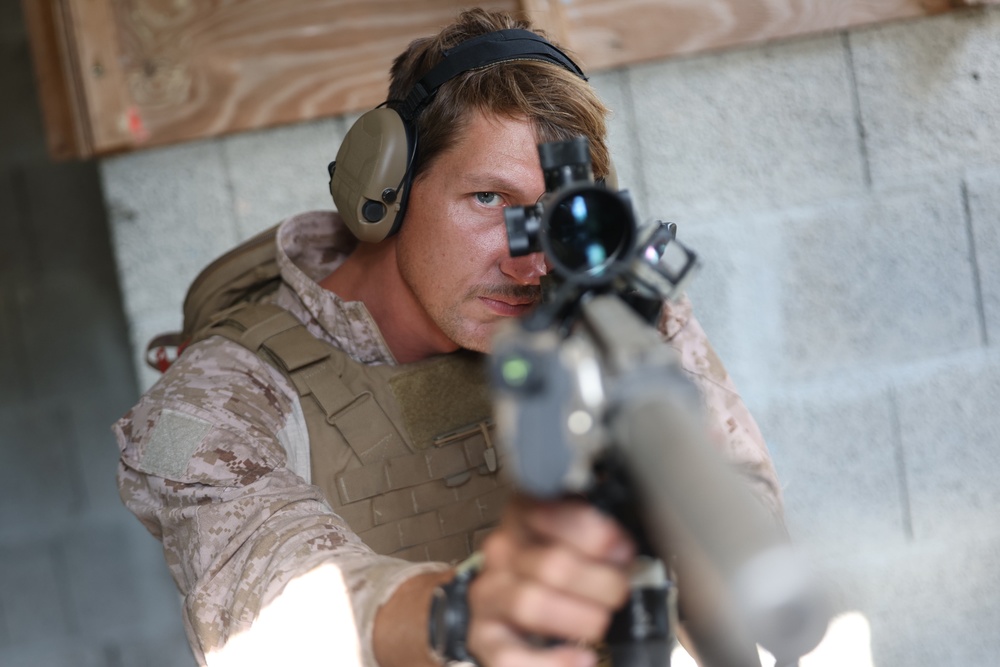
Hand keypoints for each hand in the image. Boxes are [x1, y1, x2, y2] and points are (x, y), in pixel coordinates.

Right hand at [468, 494, 635, 666]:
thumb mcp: (570, 537)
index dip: (593, 534)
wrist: (509, 600)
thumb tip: (620, 546)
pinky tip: (581, 658)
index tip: (620, 549)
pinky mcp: (485, 637)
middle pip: (551, 565)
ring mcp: (490, 595)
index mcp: (522, 518)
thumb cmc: (548, 568)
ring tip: (600, 622)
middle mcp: (502, 553)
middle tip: (618, 590)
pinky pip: (511, 656)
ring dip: (577, 618)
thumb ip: (596, 535)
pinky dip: (552, 661)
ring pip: (529, 604)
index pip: (549, 512)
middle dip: (598, 582)